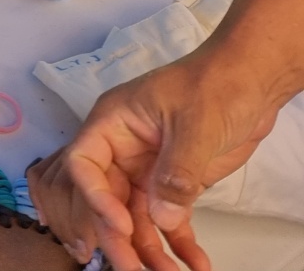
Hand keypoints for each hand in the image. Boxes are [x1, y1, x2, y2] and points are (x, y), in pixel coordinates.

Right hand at [27, 52, 276, 270]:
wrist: (251, 82)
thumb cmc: (215, 86)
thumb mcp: (195, 124)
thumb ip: (177, 172)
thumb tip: (162, 220)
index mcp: (111, 124)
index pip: (84, 164)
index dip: (95, 198)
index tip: (121, 226)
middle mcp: (120, 151)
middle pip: (106, 199)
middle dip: (117, 237)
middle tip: (131, 270)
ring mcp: (144, 169)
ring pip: (136, 217)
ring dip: (149, 249)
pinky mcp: (171, 185)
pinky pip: (168, 220)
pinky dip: (179, 244)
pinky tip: (195, 264)